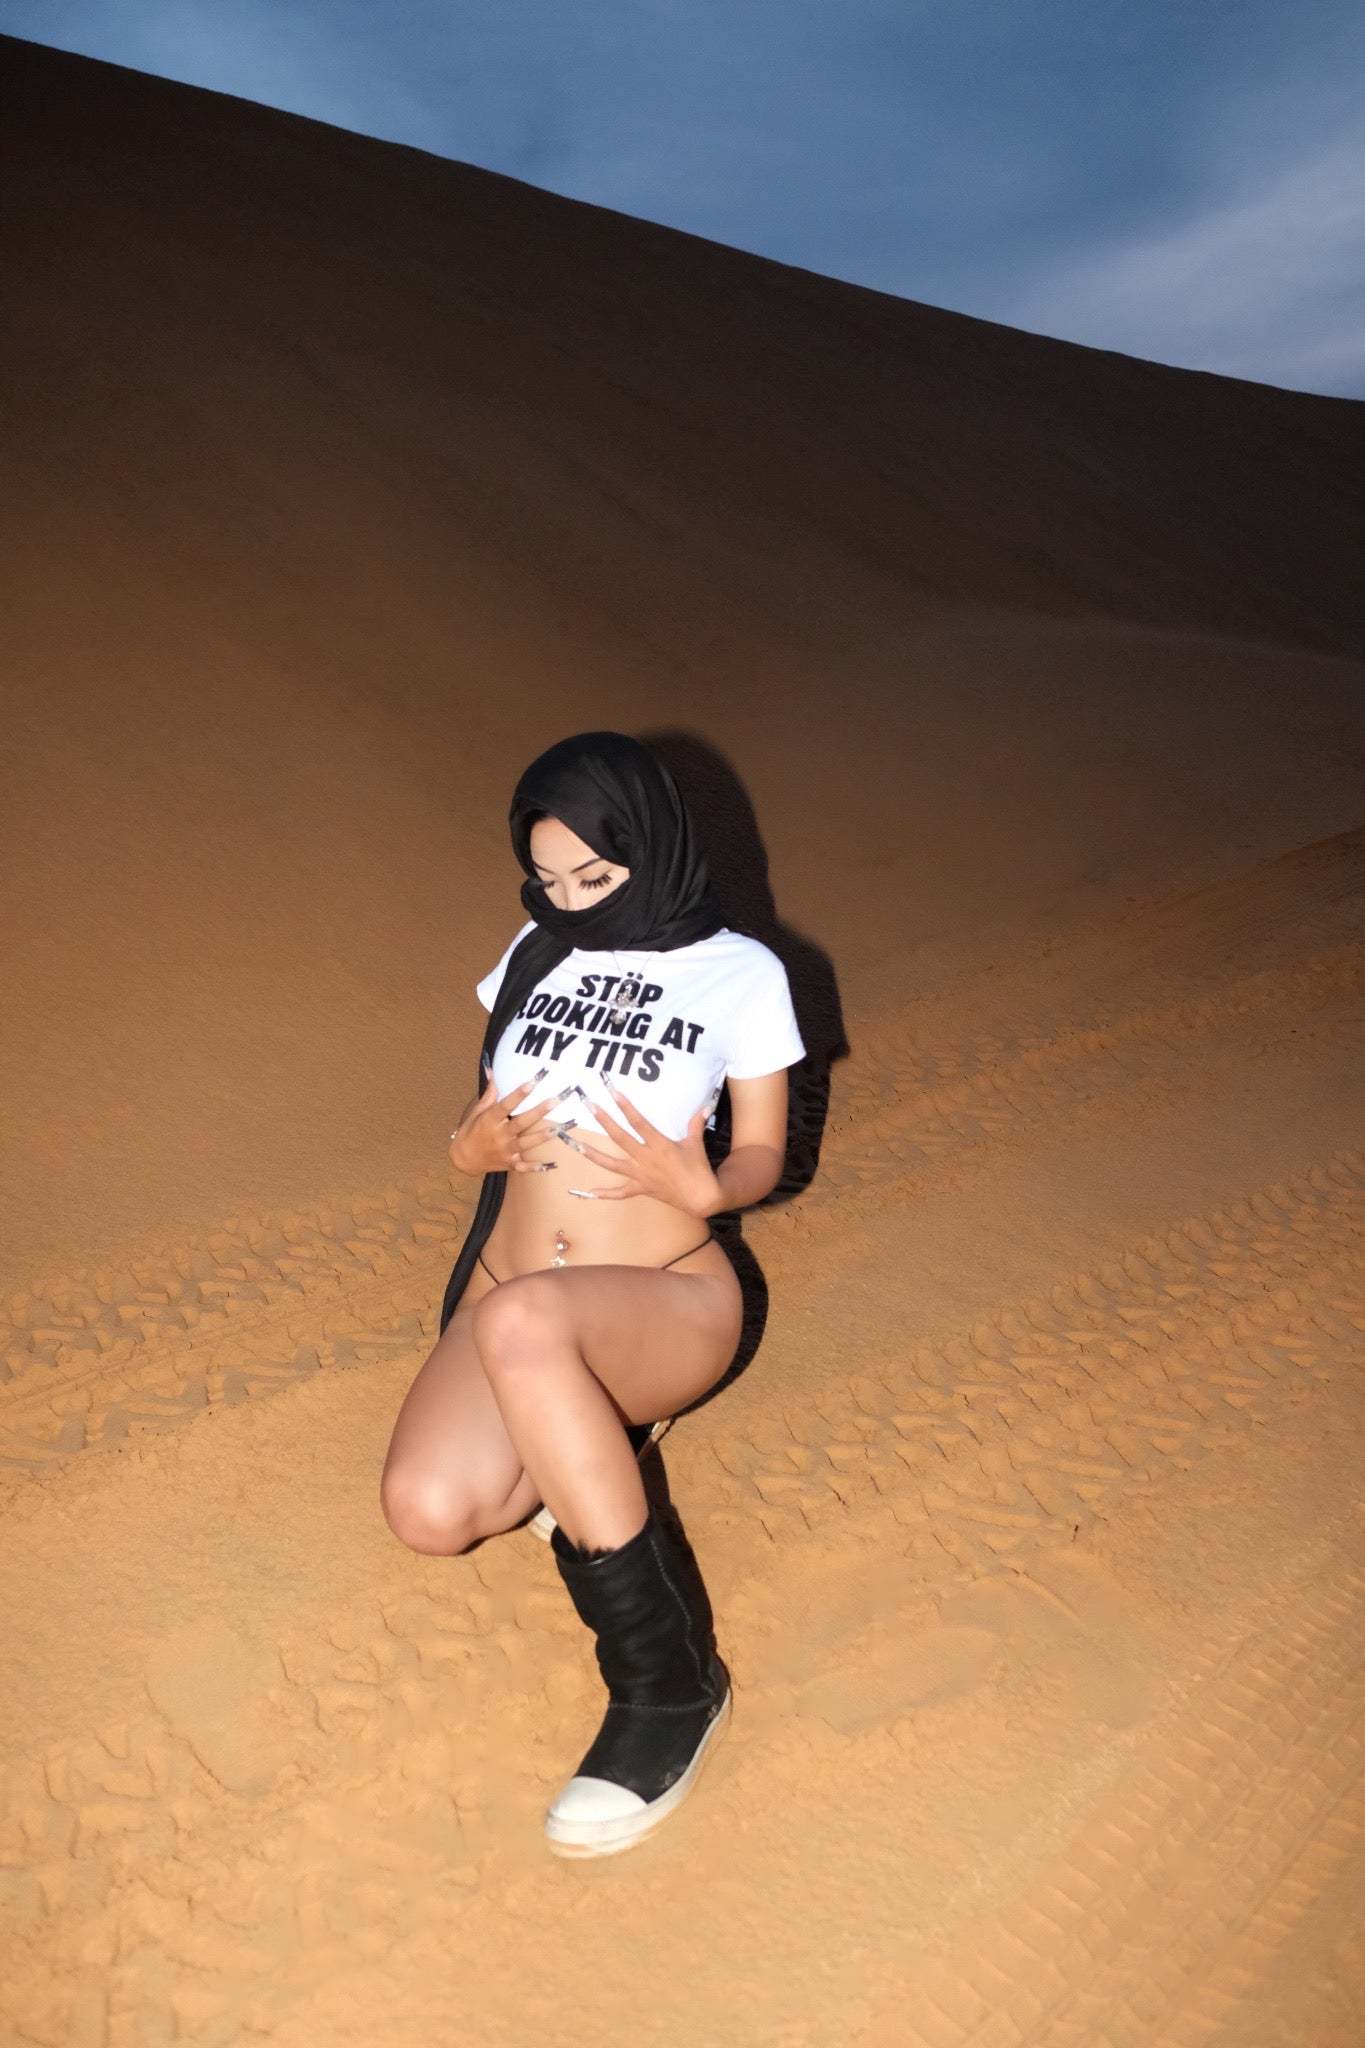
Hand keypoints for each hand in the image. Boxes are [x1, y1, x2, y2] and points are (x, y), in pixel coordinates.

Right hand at [448, 1069, 561, 1175]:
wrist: (463, 1159)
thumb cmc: (471, 1131)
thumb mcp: (476, 1112)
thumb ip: (489, 1094)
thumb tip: (491, 1071)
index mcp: (490, 1120)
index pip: (506, 1105)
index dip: (519, 1093)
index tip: (533, 1081)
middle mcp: (499, 1135)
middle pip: (521, 1122)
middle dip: (539, 1112)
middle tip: (555, 1100)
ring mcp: (505, 1151)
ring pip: (526, 1143)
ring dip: (543, 1136)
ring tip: (560, 1128)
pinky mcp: (510, 1164)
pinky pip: (524, 1166)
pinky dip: (537, 1167)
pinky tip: (552, 1164)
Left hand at [565, 1080, 720, 1214]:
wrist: (701, 1197)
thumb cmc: (699, 1168)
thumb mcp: (696, 1143)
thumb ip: (696, 1124)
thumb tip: (704, 1107)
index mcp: (659, 1145)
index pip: (638, 1122)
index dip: (626, 1107)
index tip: (613, 1093)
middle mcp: (646, 1159)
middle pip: (620, 1138)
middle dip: (604, 1121)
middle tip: (590, 1106)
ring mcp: (641, 1175)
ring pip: (613, 1165)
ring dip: (595, 1155)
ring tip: (579, 1146)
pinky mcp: (641, 1188)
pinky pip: (620, 1192)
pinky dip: (606, 1194)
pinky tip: (590, 1193)